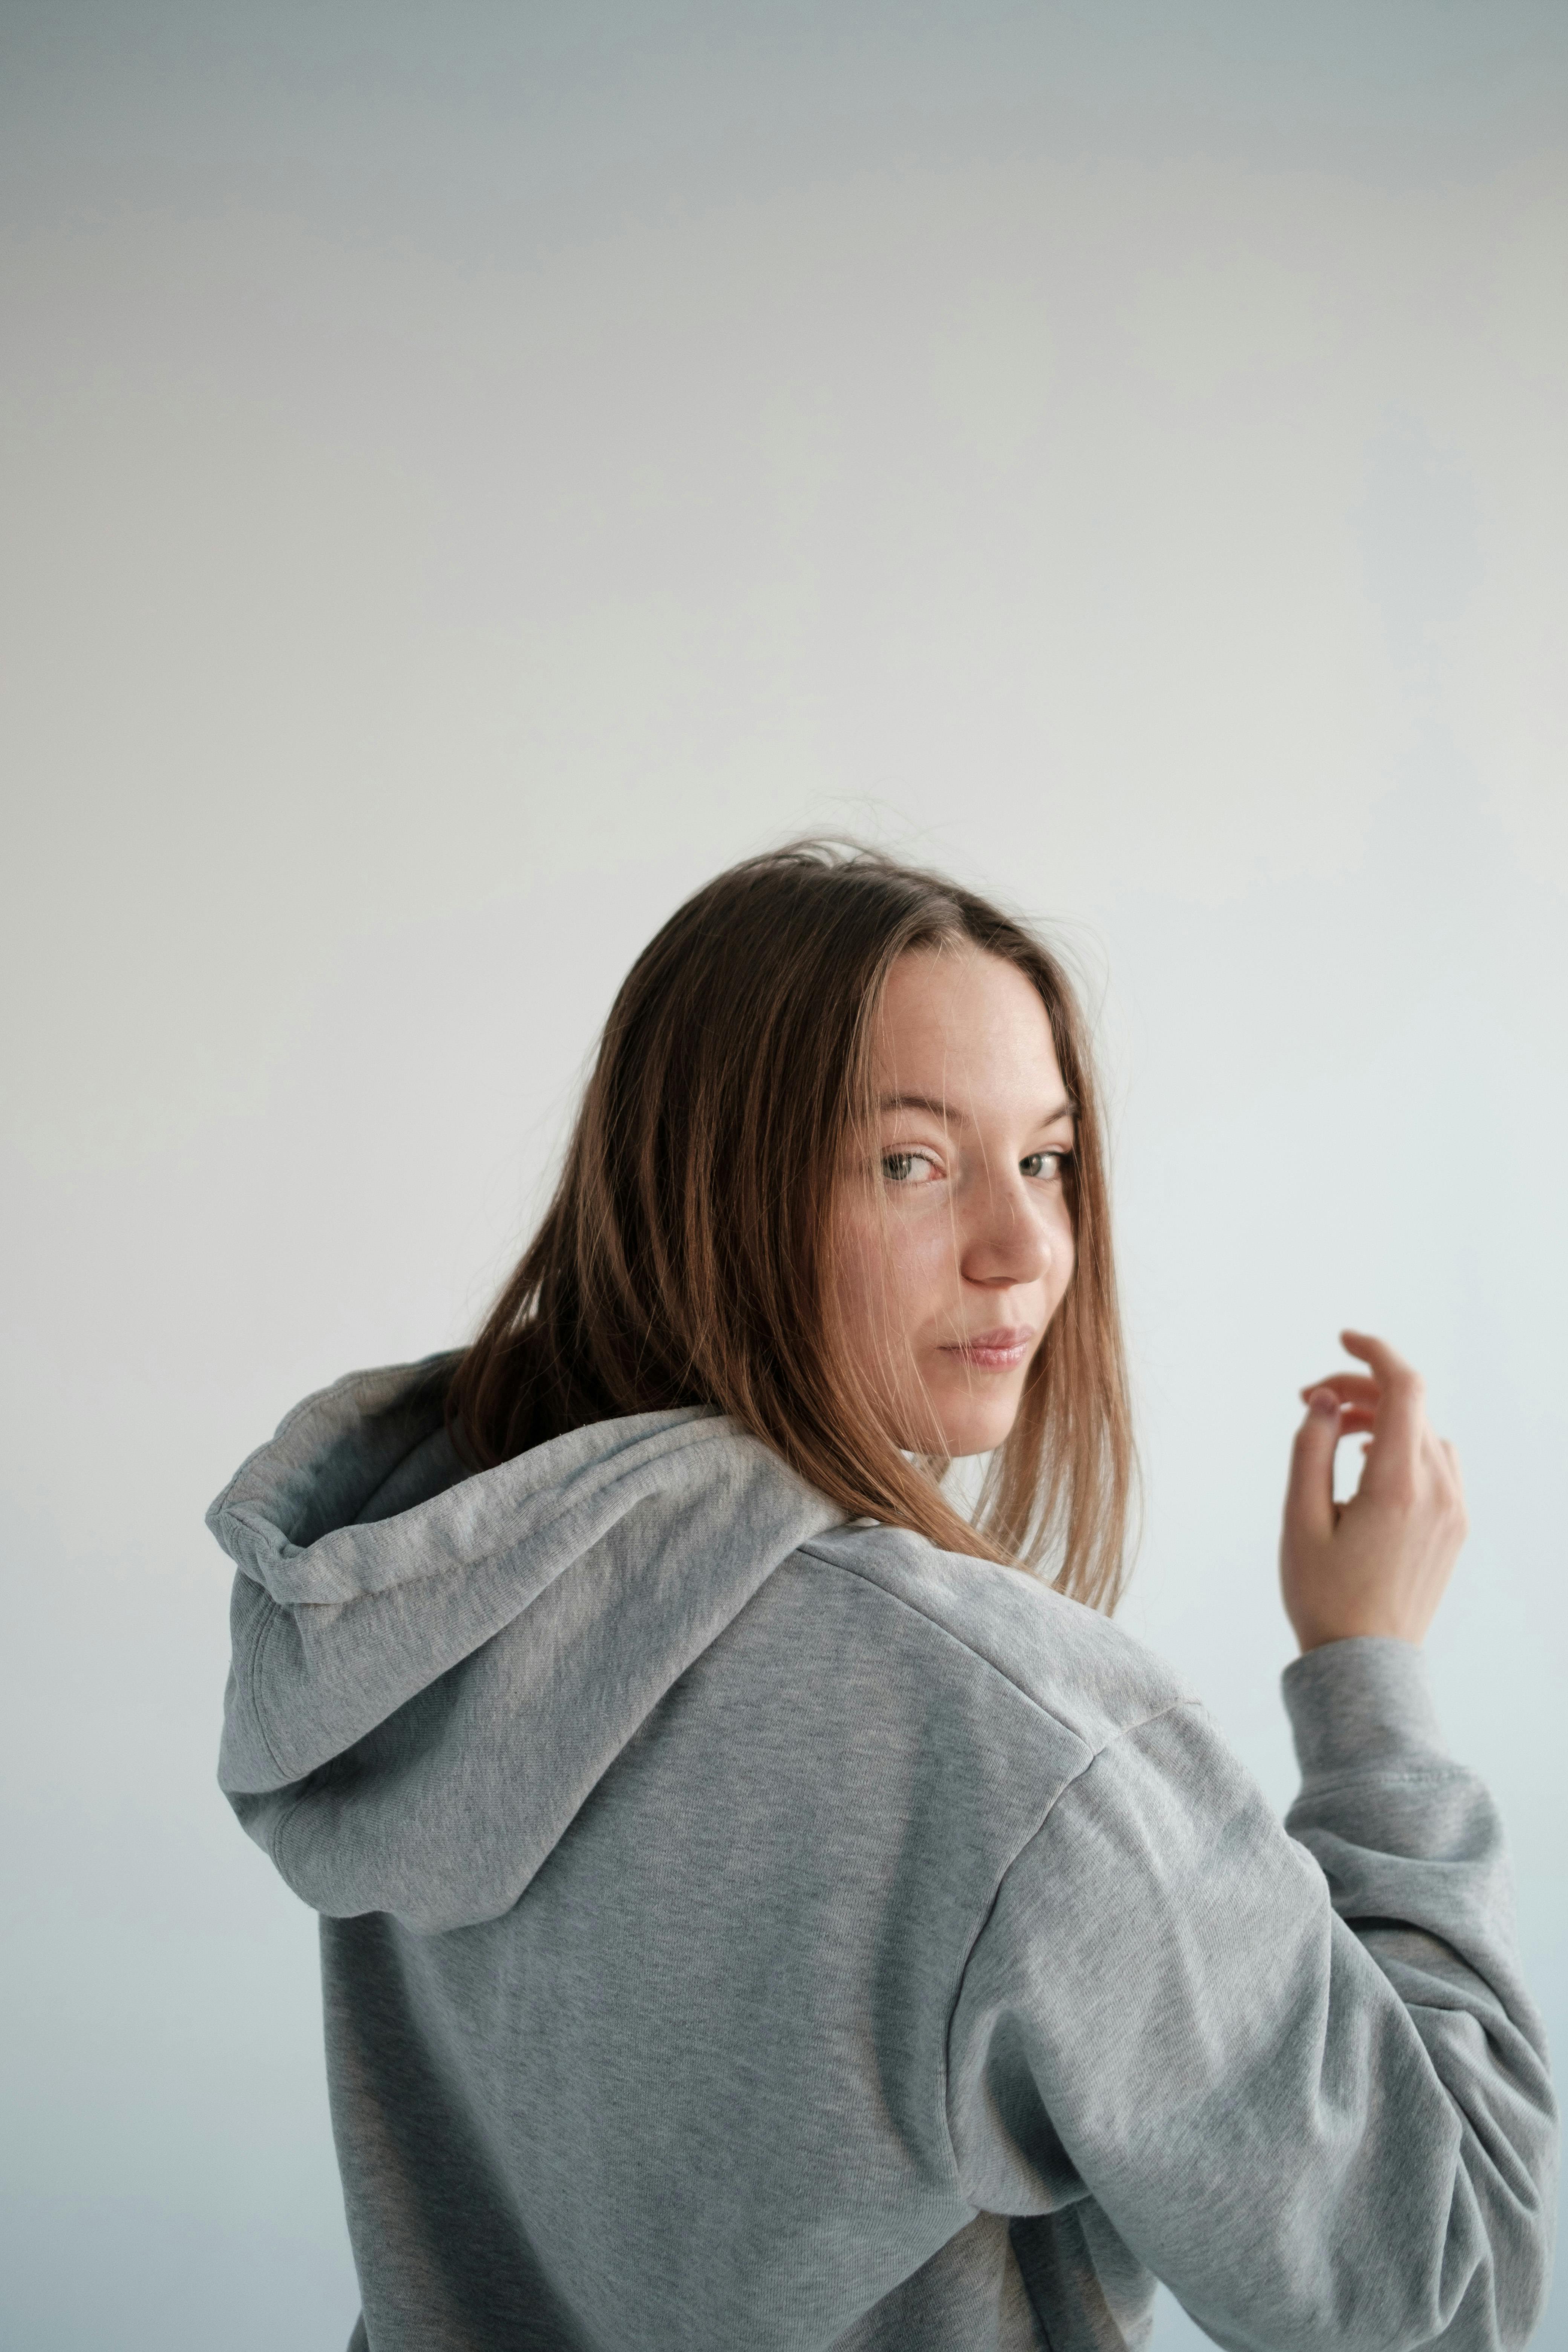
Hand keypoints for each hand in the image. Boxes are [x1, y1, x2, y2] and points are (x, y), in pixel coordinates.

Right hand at [1280, 1331, 1466, 1652]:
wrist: (1365, 1664)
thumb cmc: (1324, 1595)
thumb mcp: (1299, 1519)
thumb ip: (1311, 1448)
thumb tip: (1328, 1401)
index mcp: (1397, 1485)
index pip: (1404, 1388)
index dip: (1374, 1351)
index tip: (1342, 1339)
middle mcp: (1438, 1491)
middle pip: (1410, 1406)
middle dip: (1360, 1389)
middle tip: (1310, 1401)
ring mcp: (1454, 1510)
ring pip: (1424, 1432)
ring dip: (1382, 1418)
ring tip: (1336, 1437)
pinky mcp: (1456, 1526)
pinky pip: (1437, 1463)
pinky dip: (1403, 1447)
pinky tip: (1368, 1466)